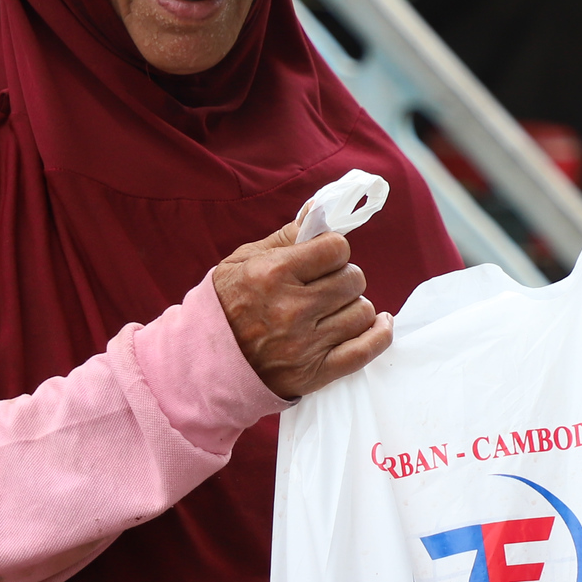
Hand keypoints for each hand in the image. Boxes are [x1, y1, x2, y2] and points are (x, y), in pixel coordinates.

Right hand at [213, 218, 393, 398]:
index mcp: (273, 273)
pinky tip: (378, 323)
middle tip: (326, 285)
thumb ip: (288, 236)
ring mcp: (305, 344)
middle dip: (343, 277)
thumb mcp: (244, 261)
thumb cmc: (225, 305)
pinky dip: (379, 334)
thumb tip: (323, 208)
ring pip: (362, 311)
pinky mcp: (315, 372)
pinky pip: (365, 350)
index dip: (332, 251)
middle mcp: (292, 308)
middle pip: (353, 279)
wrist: (203, 363)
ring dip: (353, 306)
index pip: (336, 249)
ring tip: (333, 309)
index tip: (323, 258)